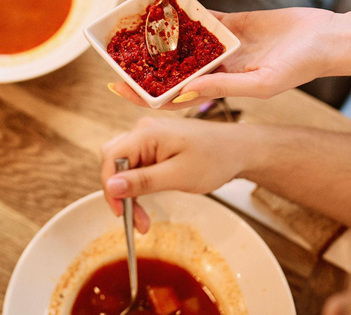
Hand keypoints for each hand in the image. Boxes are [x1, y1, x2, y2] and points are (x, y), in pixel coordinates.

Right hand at [101, 118, 250, 232]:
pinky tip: (147, 199)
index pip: (111, 158)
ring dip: (128, 192)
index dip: (110, 187)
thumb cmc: (215, 158)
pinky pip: (136, 165)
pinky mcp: (156, 146)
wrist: (240, 150)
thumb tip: (111, 186)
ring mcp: (149, 137)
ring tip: (143, 218)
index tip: (121, 213)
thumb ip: (142, 181)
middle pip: (113, 161)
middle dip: (119, 192)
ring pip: (123, 165)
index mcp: (146, 133)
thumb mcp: (178, 175)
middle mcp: (143, 131)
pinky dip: (138, 185)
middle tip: (134, 219)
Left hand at [110, 7, 336, 109]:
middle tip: (117, 52)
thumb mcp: (261, 82)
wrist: (326, 38)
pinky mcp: (231, 24)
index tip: (117, 87)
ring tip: (133, 26)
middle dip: (145, 64)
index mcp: (219, 87)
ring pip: (183, 42)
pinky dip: (183, 11)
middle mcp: (215, 69)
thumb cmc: (300, 66)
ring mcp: (222, 46)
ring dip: (161, 36)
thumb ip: (223, 86)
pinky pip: (201, 18)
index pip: (173, 96)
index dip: (144, 95)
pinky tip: (163, 1)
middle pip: (171, 69)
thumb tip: (183, 93)